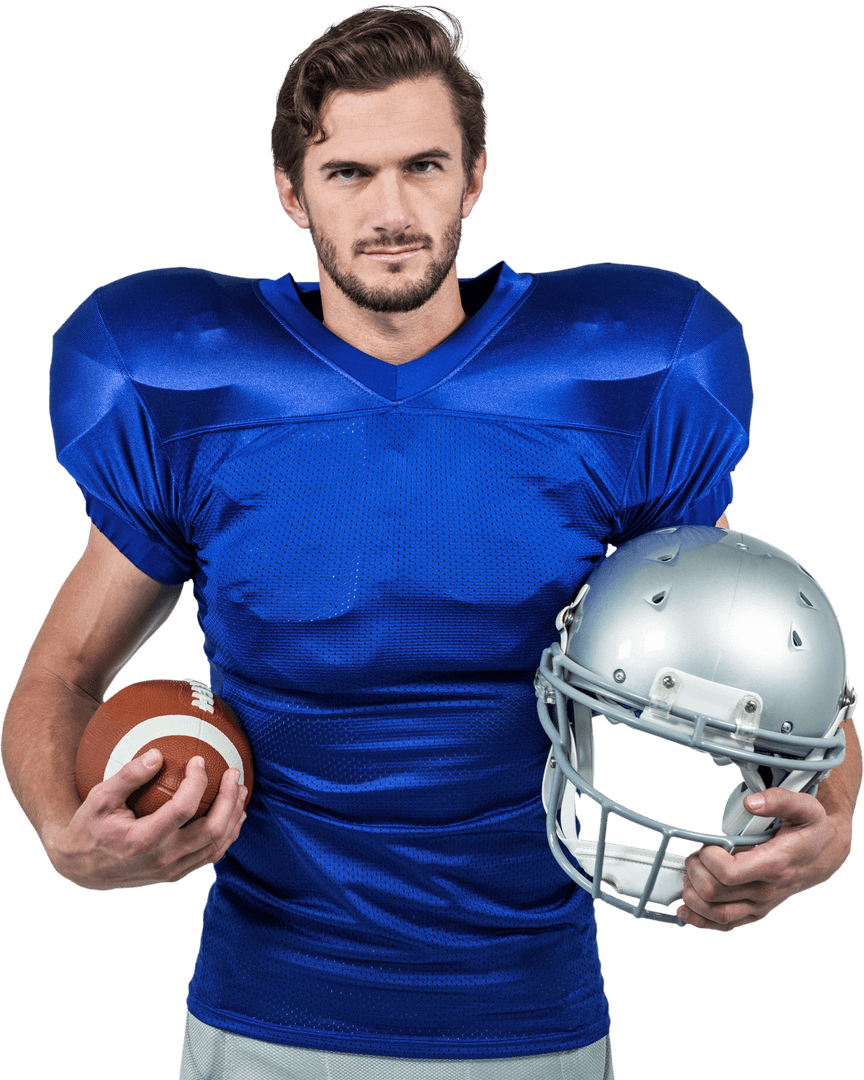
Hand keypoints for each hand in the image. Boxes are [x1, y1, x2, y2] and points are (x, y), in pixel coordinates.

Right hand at [41, 751, 247, 889]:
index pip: (183, 809)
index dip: (197, 782)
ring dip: (233, 816)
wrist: (80, 869)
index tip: (199, 760)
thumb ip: (127, 777)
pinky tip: (233, 814)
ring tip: (240, 789)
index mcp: (142, 840)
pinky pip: (211, 856)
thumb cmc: (89, 827)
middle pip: (211, 831)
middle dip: (228, 799)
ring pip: (217, 846)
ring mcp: (171, 870)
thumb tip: (158, 754)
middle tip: (233, 772)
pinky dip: (228, 834)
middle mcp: (162, 859)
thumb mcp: (99, 798)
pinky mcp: (176, 874)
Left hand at [676, 787, 852, 929]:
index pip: (728, 873)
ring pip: (715, 914)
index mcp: (774, 865)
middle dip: (695, 870)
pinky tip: (686, 910)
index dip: (709, 858)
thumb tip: (751, 804)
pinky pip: (724, 925)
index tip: (708, 845)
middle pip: (714, 893)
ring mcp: (760, 904)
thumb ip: (778, 800)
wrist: (823, 855)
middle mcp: (766, 890)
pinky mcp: (754, 911)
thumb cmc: (810, 832)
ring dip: (692, 895)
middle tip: (696, 855)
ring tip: (691, 875)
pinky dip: (700, 920)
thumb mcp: (804, 807)